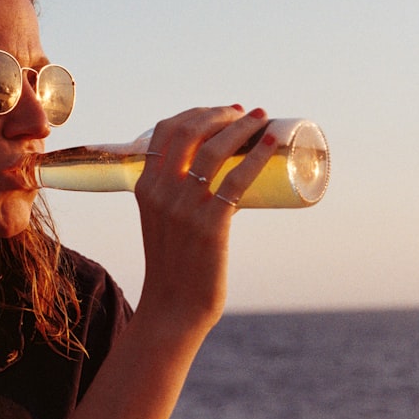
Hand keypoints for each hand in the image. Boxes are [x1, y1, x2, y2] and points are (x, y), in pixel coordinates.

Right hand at [133, 105, 276, 328]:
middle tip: (245, 113)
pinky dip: (259, 156)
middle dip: (220, 114)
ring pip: (214, 150)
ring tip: (261, 120)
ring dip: (242, 127)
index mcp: (144, 186)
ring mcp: (184, 206)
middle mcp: (161, 191)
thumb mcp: (162, 221)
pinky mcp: (210, 224)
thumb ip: (177, 198)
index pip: (164, 131)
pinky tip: (274, 144)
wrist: (173, 306)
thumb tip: (219, 178)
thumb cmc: (174, 265)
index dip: (196, 113)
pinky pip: (237, 179)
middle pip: (189, 131)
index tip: (221, 112)